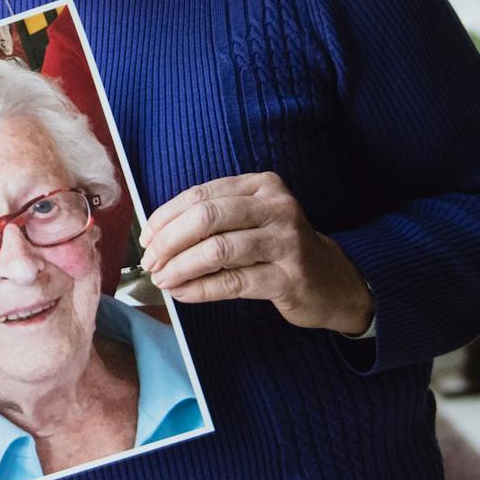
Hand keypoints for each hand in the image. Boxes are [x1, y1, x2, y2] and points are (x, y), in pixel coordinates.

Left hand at [138, 172, 373, 335]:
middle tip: (151, 262)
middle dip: (168, 242)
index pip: (200, 195)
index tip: (146, 238)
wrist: (333, 281)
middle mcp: (277, 207)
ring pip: (217, 250)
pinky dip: (200, 289)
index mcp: (262, 185)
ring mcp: (286, 242)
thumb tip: (156, 234)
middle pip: (206, 218)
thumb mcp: (251, 219)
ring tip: (163, 279)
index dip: (166, 217)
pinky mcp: (289, 278)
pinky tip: (184, 293)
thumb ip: (212, 218)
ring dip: (180, 267)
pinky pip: (232, 282)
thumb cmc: (278, 247)